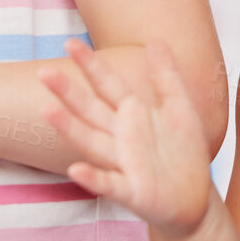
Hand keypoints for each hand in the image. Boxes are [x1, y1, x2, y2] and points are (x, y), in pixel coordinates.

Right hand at [38, 38, 213, 237]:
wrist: (195, 199)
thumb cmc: (183, 152)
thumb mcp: (181, 109)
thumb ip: (167, 78)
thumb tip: (155, 40)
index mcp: (131, 114)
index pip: (107, 84)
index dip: (90, 65)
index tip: (70, 43)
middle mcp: (120, 137)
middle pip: (90, 110)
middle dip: (68, 92)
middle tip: (44, 72)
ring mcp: (122, 164)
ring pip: (91, 142)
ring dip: (69, 128)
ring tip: (47, 110)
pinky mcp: (131, 191)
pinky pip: (109, 184)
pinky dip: (92, 178)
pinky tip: (75, 170)